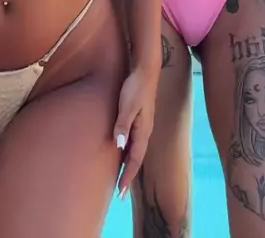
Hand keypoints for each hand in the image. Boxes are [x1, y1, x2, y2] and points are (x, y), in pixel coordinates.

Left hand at [113, 67, 157, 197]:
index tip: (120, 193)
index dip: (127, 176)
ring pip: (135, 151)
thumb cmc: (135, 87)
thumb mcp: (127, 105)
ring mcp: (143, 125)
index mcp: (143, 131)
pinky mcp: (139, 119)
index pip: (134, 160)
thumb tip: (119, 146)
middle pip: (136, 159)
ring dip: (128, 165)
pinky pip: (134, 142)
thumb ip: (123, 125)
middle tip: (119, 193)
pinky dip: (128, 152)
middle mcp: (144, 131)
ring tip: (120, 178)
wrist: (146, 70)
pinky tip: (122, 152)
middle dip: (128, 176)